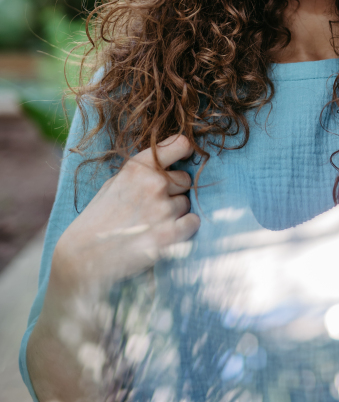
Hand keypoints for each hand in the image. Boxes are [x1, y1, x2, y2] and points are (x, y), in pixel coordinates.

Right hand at [51, 135, 199, 296]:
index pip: (180, 144)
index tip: (185, 156)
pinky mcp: (170, 235)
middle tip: (152, 205)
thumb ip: (143, 171)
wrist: (83, 256)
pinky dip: (184, 228)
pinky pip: (193, 222)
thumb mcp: (115, 182)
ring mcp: (163, 209)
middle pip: (185, 179)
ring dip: (175, 212)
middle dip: (173, 190)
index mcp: (139, 167)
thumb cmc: (99, 218)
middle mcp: (154, 183)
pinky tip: (165, 233)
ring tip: (150, 223)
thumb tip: (172, 163)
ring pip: (186, 203)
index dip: (185, 150)